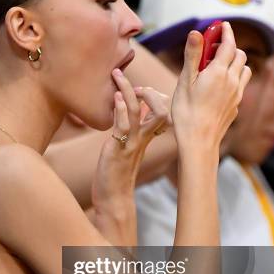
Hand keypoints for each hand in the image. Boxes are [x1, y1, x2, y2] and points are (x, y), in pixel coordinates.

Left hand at [91, 69, 169, 243]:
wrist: (113, 199)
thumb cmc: (116, 174)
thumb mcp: (125, 148)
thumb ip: (128, 130)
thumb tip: (128, 111)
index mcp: (147, 138)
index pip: (160, 111)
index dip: (154, 96)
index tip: (139, 88)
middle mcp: (143, 139)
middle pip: (159, 109)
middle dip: (148, 90)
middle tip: (129, 77)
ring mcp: (133, 144)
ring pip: (139, 112)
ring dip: (127, 90)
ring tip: (117, 74)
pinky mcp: (119, 150)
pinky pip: (124, 126)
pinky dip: (121, 109)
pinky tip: (114, 97)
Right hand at [171, 22, 250, 154]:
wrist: (199, 141)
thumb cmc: (187, 113)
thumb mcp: (185, 82)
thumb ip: (193, 56)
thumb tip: (196, 33)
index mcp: (219, 72)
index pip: (228, 44)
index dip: (225, 32)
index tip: (221, 25)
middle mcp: (232, 81)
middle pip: (239, 55)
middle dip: (229, 46)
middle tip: (213, 48)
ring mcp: (236, 94)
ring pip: (244, 69)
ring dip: (235, 62)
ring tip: (219, 66)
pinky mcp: (236, 106)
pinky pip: (240, 86)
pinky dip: (234, 78)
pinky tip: (220, 86)